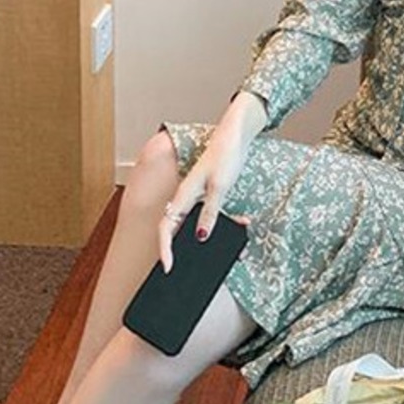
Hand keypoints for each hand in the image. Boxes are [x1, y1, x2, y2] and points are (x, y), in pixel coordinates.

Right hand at [158, 130, 251, 272]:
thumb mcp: (220, 188)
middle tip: (182, 267)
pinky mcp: (208, 192)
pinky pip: (207, 212)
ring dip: (202, 235)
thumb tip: (201, 237)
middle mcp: (186, 196)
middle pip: (174, 228)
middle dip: (176, 248)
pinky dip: (219, 221)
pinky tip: (239, 223)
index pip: (166, 227)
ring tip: (214, 250)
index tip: (168, 266)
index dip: (164, 248)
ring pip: (192, 221)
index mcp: (183, 195)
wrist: (236, 136)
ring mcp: (197, 194)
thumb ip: (210, 212)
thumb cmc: (225, 156)